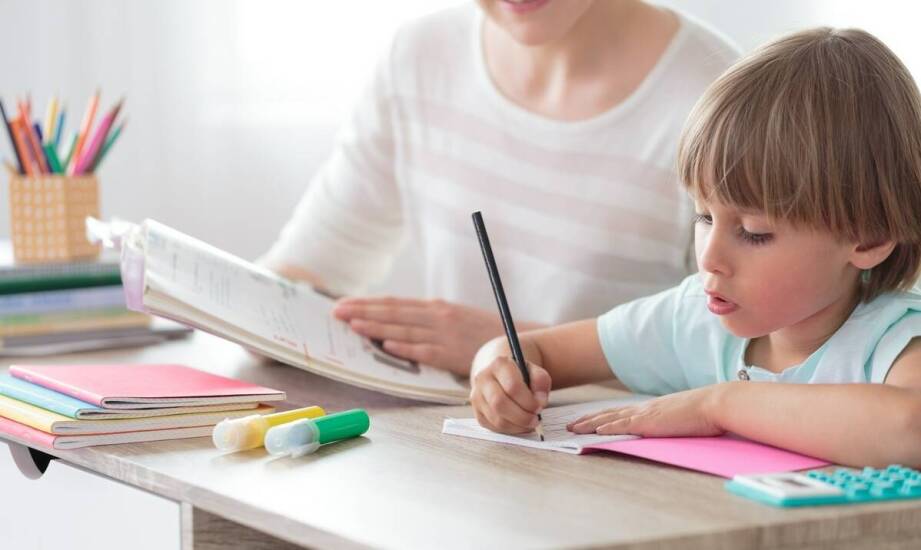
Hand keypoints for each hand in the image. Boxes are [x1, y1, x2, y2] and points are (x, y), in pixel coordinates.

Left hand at [332, 297, 505, 374]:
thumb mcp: (453, 318)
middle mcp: (437, 317)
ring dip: (377, 326)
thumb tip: (397, 324)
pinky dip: (405, 347)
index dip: (368, 303)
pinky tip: (387, 345)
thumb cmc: (480, 333)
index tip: (344, 304)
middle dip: (363, 311)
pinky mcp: (452, 353)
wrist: (514, 342)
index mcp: (435, 308)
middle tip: (337, 312)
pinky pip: (425, 350)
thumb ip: (428, 319)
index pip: (395, 304)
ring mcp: (444, 334)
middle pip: (394, 313)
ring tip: (353, 325)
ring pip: (404, 329)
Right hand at [470, 351, 551, 434]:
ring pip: (496, 419)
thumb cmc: (519, 375)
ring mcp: (477, 396)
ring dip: (517, 426)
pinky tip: (519, 424)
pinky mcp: (477, 412)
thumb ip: (541, 381)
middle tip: (535, 419)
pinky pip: (494, 427)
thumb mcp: (534, 371)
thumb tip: (540, 401)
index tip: (539, 407)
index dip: (528, 401)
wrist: (499, 376)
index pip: (512, 386)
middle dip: (521, 416)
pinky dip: (510, 430)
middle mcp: (483, 379)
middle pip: (500, 403)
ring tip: (529, 423)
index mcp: (499, 364)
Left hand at [567, 386, 725, 436]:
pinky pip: (623, 425)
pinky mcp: (649, 422)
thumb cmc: (705, 412)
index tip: (587, 421)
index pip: (620, 413)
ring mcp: (645, 414)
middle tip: (569, 425)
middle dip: (587, 420)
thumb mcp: (682, 417)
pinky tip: (594, 431)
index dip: (602, 417)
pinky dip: (606, 427)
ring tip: (572, 429)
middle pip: (609, 414)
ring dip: (589, 424)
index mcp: (651, 408)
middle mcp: (644, 409)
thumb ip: (670, 422)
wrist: (716, 403)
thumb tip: (667, 428)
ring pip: (610, 419)